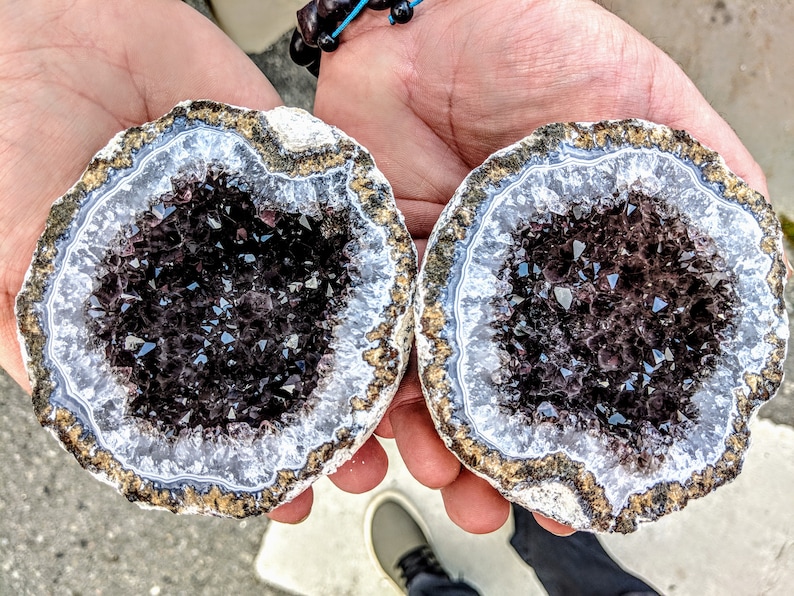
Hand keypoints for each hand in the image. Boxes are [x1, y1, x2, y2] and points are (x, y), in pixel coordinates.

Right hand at [0, 0, 391, 519]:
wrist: (64, 15)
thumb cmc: (12, 111)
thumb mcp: (7, 219)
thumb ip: (33, 301)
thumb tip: (61, 388)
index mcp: (137, 317)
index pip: (197, 408)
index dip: (237, 458)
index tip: (282, 492)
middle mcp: (200, 290)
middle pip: (269, 375)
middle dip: (314, 426)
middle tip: (355, 468)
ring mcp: (247, 245)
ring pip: (313, 319)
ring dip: (354, 372)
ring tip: (391, 420)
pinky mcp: (283, 192)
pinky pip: (335, 237)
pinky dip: (370, 278)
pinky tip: (398, 317)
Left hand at [312, 0, 768, 534]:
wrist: (417, 16)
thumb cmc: (527, 40)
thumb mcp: (634, 103)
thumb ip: (692, 178)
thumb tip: (756, 256)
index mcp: (567, 264)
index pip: (579, 366)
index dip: (579, 431)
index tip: (573, 489)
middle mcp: (500, 282)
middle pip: (498, 393)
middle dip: (493, 460)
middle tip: (492, 503)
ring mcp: (435, 280)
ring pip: (427, 385)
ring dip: (426, 444)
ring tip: (430, 478)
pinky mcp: (377, 269)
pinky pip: (367, 345)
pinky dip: (365, 394)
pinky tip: (366, 435)